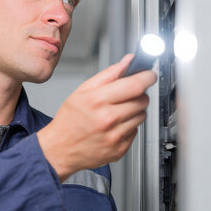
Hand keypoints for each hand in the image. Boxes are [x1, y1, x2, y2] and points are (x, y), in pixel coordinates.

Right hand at [36, 54, 156, 181]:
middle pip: (142, 100)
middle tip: (126, 95)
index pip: (135, 85)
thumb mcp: (82, 91)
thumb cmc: (69, 120)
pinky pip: (136, 131)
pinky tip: (114, 126)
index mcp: (98, 101)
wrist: (60, 149)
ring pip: (142, 115)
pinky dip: (129, 126)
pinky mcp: (120, 149)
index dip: (147, 77)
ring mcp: (115, 136)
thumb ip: (108, 74)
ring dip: (134, 110)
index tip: (149, 75)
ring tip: (117, 111)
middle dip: (139, 94)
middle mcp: (108, 119)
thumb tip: (127, 62)